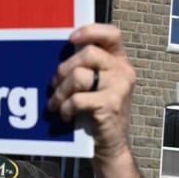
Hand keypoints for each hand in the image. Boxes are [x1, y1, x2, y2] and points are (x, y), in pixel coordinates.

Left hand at [48, 23, 135, 161]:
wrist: (111, 146)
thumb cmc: (97, 114)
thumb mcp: (96, 86)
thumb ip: (86, 67)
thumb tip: (58, 55)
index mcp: (120, 62)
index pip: (112, 33)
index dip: (90, 31)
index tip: (71, 39)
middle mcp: (123, 72)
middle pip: (88, 54)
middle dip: (64, 69)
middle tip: (54, 84)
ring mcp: (120, 88)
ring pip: (79, 76)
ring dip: (61, 91)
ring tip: (57, 102)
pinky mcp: (111, 105)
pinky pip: (78, 99)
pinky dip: (65, 107)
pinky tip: (65, 115)